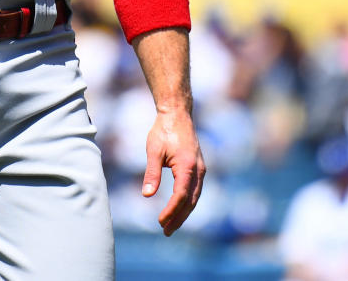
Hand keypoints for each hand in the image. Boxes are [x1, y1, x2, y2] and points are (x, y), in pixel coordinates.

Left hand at [141, 106, 204, 235]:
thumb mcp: (154, 151)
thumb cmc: (164, 130)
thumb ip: (151, 173)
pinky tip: (178, 209)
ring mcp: (200, 168)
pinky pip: (195, 190)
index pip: (180, 196)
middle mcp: (198, 169)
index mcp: (187, 166)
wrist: (177, 114)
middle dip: (179, 218)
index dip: (171, 211)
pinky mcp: (198, 167)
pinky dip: (187, 202)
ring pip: (195, 197)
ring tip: (171, 225)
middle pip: (190, 201)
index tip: (160, 222)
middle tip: (166, 232)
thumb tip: (146, 195)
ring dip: (184, 212)